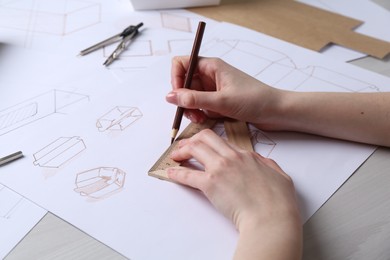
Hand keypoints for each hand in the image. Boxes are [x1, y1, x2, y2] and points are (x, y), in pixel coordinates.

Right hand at [166, 56, 285, 129]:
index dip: (176, 78)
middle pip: (184, 83)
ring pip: (191, 96)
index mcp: (212, 66)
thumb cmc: (255, 100)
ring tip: (201, 118)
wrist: (276, 112)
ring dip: (191, 108)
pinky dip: (201, 113)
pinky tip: (208, 119)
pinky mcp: (218, 101)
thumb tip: (170, 97)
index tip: (177, 95)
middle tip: (190, 112)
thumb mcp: (221, 101)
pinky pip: (201, 106)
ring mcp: (214, 89)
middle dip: (184, 99)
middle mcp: (211, 76)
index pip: (182, 63)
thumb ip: (194, 99)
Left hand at [167, 130, 301, 258]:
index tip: (204, 145)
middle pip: (206, 138)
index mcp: (246, 155)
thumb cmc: (278, 201)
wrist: (271, 217)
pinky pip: (188, 174)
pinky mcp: (210, 184)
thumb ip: (267, 165)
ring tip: (175, 156)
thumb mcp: (279, 175)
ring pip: (195, 149)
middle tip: (185, 146)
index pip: (223, 142)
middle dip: (193, 139)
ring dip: (182, 151)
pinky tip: (171, 173)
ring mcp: (220, 168)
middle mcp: (231, 157)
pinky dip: (177, 173)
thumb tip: (259, 162)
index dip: (210, 142)